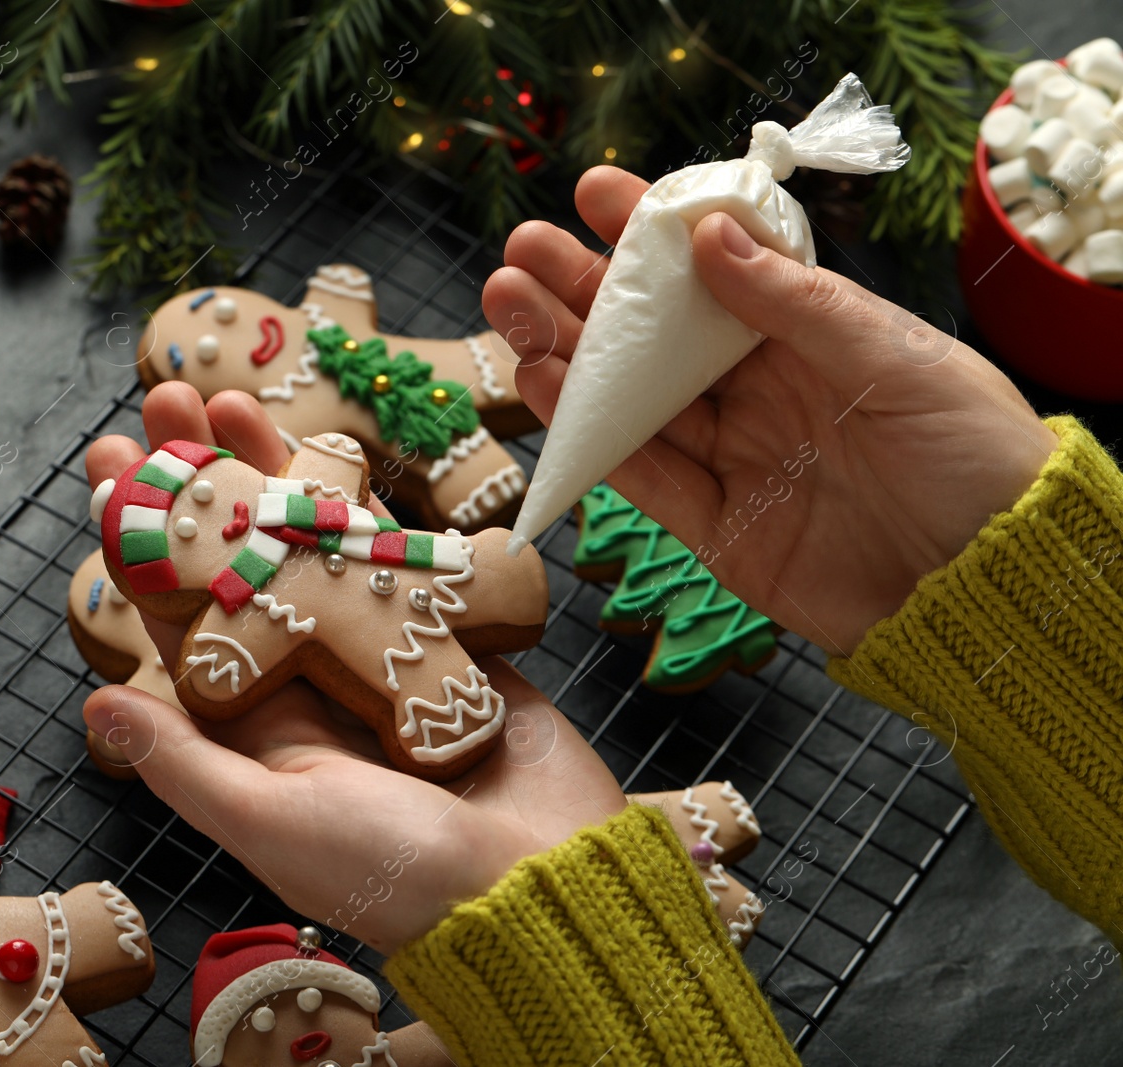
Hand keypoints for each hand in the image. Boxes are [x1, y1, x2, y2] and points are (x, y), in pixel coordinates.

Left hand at [82, 382, 635, 953]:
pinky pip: (399, 555)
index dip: (144, 540)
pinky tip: (335, 445)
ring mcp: (378, 655)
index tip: (111, 467)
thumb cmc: (401, 871)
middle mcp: (308, 684)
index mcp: (255, 731)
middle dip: (202, 484)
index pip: (181, 617)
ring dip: (275, 472)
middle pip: (240, 564)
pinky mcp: (448, 636)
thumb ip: (189, 763)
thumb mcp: (276, 820)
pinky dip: (368, 502)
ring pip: (313, 545)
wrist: (546, 880)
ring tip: (232, 398)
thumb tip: (95, 704)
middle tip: (164, 399)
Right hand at [485, 167, 1059, 652]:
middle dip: (585, 288)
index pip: (719, 272)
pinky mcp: (712, 525)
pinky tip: (542, 383)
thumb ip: (797, 304)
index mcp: (812, 338)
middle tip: (522, 250)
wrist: (985, 589)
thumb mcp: (897, 361)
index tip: (597, 193)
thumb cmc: (970, 459)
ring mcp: (733, 457)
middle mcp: (762, 391)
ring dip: (565, 351)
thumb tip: (711, 233)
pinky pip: (639, 472)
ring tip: (506, 306)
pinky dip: (588, 430)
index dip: (657, 233)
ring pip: (632, 397)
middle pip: (656, 334)